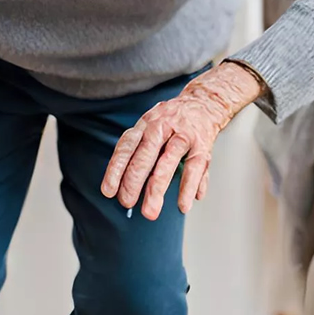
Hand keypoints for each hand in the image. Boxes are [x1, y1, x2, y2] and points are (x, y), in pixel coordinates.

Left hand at [101, 61, 265, 219]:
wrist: (204, 103)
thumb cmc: (170, 122)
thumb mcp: (148, 127)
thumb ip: (135, 152)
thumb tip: (116, 186)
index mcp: (145, 125)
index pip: (126, 147)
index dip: (116, 169)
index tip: (108, 191)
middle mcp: (163, 127)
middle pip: (145, 155)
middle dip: (134, 182)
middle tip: (127, 203)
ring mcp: (183, 135)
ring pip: (168, 162)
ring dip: (158, 189)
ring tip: (150, 211)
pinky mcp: (203, 145)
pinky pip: (195, 168)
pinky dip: (189, 188)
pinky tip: (182, 205)